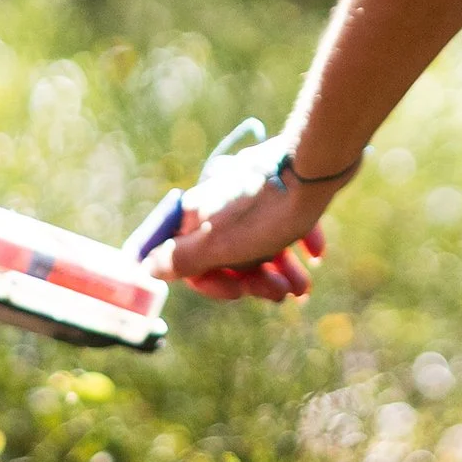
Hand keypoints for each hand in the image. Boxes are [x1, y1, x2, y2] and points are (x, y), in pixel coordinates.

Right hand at [156, 174, 328, 303]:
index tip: (239, 293)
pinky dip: (298, 239)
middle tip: (281, 292)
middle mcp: (217, 198)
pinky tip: (315, 253)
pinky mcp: (278, 183)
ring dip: (279, 269)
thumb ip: (181, 259)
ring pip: (259, 240)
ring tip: (302, 286)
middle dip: (254, 279)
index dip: (212, 283)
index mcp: (196, 213)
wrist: (316, 168)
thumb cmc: (266, 212)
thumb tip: (146, 267)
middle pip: (227, 252)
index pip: (189, 259)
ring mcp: (248, 189)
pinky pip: (283, 219)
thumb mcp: (218, 245)